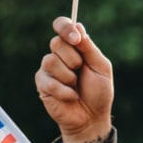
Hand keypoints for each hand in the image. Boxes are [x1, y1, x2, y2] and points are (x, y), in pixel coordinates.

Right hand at [35, 17, 112, 142]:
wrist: (92, 118)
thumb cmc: (98, 92)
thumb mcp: (100, 67)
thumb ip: (89, 48)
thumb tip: (77, 27)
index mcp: (74, 46)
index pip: (62, 25)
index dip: (65, 27)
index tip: (76, 39)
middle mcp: (59, 54)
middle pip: (56, 42)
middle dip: (73, 59)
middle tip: (80, 71)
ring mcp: (48, 69)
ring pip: (50, 61)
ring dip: (69, 77)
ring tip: (76, 86)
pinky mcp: (42, 84)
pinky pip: (48, 81)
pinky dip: (64, 91)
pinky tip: (71, 97)